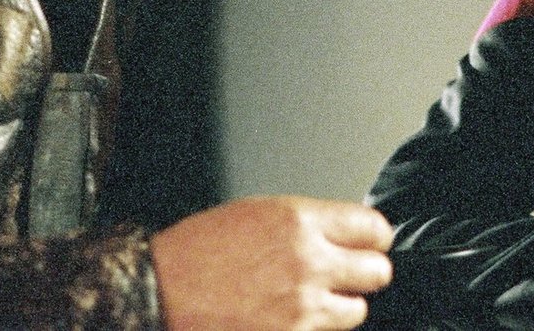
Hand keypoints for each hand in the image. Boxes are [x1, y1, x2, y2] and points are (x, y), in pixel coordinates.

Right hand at [151, 195, 393, 329]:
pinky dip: (314, 330)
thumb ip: (306, 225)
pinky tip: (289, 320)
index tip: (369, 244)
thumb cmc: (195, 254)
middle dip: (363, 274)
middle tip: (346, 275)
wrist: (156, 293)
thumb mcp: (256, 214)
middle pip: (377, 272)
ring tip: (309, 301)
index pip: (374, 228)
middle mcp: (307, 263)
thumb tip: (342, 235)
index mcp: (299, 221)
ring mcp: (301, 308)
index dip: (373, 238)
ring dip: (340, 307)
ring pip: (357, 310)